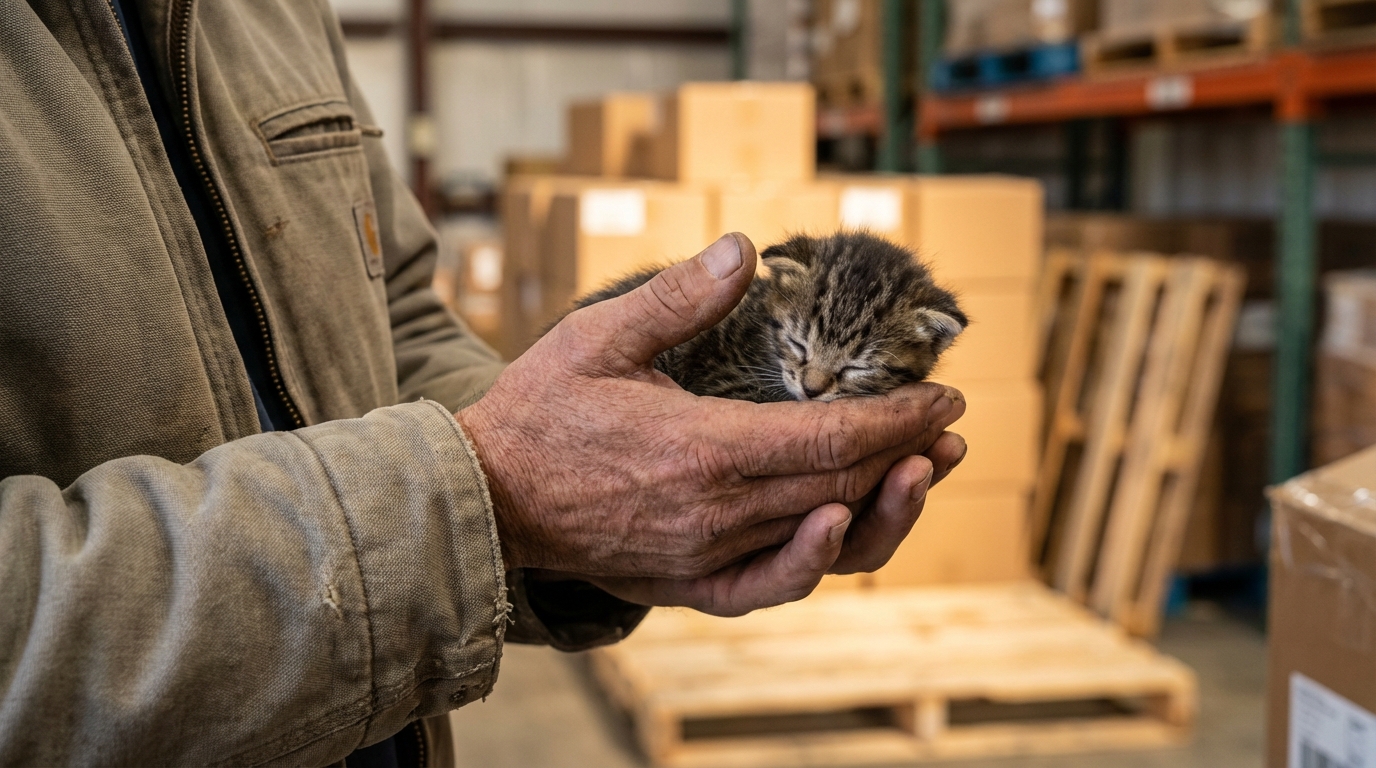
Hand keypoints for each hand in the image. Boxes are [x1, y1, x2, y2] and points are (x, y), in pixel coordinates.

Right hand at [456, 233, 964, 615]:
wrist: (484, 498)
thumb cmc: (538, 412)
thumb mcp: (599, 337)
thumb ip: (679, 298)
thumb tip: (744, 248)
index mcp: (702, 449)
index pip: (832, 438)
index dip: (899, 419)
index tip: (942, 397)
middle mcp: (716, 512)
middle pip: (841, 486)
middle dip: (907, 454)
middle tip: (949, 426)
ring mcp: (704, 555)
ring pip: (820, 539)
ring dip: (885, 509)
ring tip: (926, 473)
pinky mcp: (687, 583)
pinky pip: (768, 587)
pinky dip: (815, 566)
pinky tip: (841, 535)